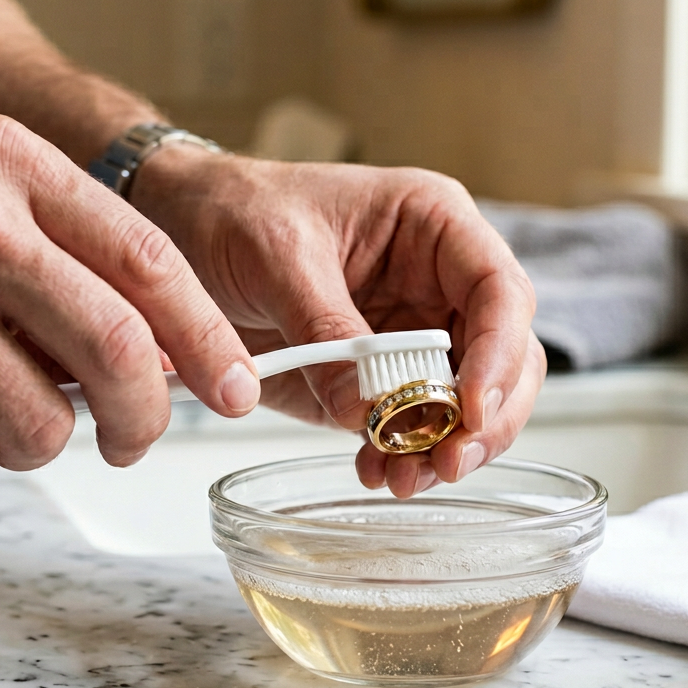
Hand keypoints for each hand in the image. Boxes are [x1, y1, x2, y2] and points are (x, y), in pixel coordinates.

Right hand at [0, 114, 259, 494]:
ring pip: (42, 427)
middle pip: (118, 351)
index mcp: (7, 166)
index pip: (151, 260)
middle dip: (144, 417)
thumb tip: (161, 347)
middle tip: (131, 437)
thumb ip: (62, 247)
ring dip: (33, 443)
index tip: (238, 387)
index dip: (208, 338)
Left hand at [132, 147, 542, 497]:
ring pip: (470, 403)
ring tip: (401, 478)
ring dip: (448, 447)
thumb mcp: (277, 253)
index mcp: (433, 226)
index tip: (470, 407)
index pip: (501, 290)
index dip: (499, 352)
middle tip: (448, 461)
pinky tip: (374, 470)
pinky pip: (412, 424)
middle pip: (506, 357)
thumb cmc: (236, 209)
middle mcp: (438, 282)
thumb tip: (363, 408)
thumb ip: (324, 326)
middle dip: (485, 418)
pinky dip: (404, 455)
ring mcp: (413, 334)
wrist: (181, 231)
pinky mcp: (379, 378)